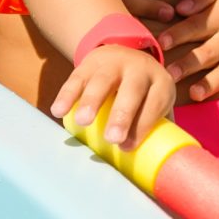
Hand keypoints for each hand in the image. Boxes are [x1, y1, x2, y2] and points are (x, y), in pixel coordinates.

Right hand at [50, 43, 175, 147]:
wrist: (122, 54)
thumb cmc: (143, 92)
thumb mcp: (156, 102)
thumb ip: (159, 130)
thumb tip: (155, 164)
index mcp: (160, 82)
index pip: (155, 102)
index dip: (143, 125)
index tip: (127, 147)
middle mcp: (138, 68)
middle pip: (132, 90)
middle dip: (122, 115)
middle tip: (112, 139)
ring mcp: (112, 63)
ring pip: (102, 80)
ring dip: (91, 101)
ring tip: (82, 122)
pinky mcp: (89, 64)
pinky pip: (77, 78)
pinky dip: (67, 94)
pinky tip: (58, 111)